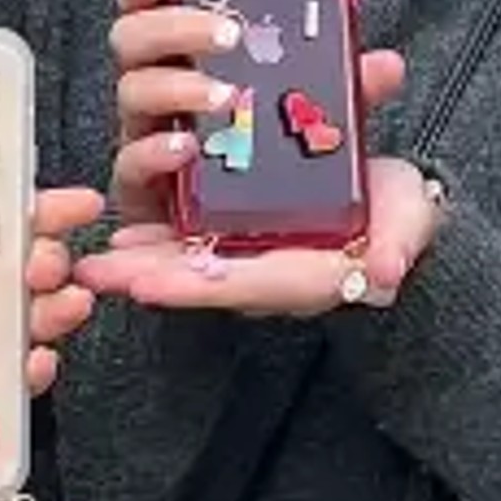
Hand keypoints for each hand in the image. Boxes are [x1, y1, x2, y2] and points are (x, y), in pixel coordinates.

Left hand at [80, 156, 447, 322]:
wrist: (400, 215)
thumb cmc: (402, 219)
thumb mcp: (408, 223)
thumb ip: (397, 242)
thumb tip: (385, 270)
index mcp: (308, 275)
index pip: (242, 283)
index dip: (194, 285)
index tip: (147, 285)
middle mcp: (271, 273)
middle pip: (202, 279)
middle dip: (149, 277)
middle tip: (95, 273)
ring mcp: (253, 256)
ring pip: (189, 263)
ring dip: (141, 261)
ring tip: (91, 259)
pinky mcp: (243, 237)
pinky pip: (193, 245)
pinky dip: (156, 242)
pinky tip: (117, 233)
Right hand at [109, 0, 409, 220]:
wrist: (301, 285)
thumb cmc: (316, 203)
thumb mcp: (352, 142)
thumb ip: (358, 100)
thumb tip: (384, 65)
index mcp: (207, 67)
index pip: (166, 6)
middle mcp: (171, 101)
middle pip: (135, 41)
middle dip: (175, 24)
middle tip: (228, 31)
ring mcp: (154, 148)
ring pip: (133, 95)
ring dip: (174, 85)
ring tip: (222, 95)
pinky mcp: (145, 202)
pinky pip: (130, 168)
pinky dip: (154, 153)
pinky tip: (185, 149)